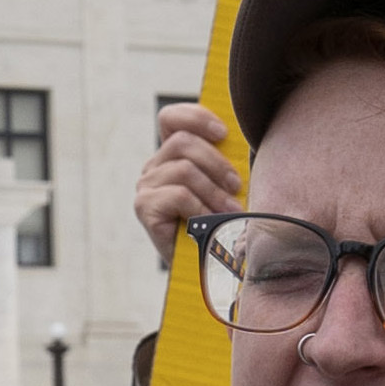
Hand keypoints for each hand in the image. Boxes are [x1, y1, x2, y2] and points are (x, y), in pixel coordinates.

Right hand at [133, 99, 243, 266]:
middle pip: (183, 142)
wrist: (206, 268)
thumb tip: (240, 140)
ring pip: (184, 169)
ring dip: (214, 192)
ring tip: (230, 212)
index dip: (195, 117)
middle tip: (237, 185)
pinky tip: (209, 224)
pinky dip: (201, 209)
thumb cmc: (220, 224)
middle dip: (217, 162)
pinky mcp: (144, 208)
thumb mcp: (224, 187)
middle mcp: (154, 168)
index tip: (224, 133)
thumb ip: (224, 162)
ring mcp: (146, 187)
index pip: (171, 118)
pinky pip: (179, 195)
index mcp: (171, 156)